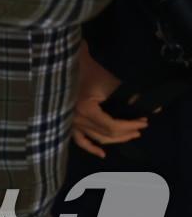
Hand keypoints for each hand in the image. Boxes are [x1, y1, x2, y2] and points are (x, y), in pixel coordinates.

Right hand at [72, 42, 146, 157]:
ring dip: (115, 140)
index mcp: (86, 110)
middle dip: (126, 132)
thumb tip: (152, 107)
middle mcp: (76, 119)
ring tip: (129, 135)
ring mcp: (70, 121)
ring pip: (96, 138)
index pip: (113, 126)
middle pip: (106, 134)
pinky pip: (79, 139)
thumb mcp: (109, 82)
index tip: (144, 122)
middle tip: (140, 127)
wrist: (64, 62)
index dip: (130, 126)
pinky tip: (102, 153)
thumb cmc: (87, 70)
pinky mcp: (67, 120)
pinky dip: (90, 147)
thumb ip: (130, 95)